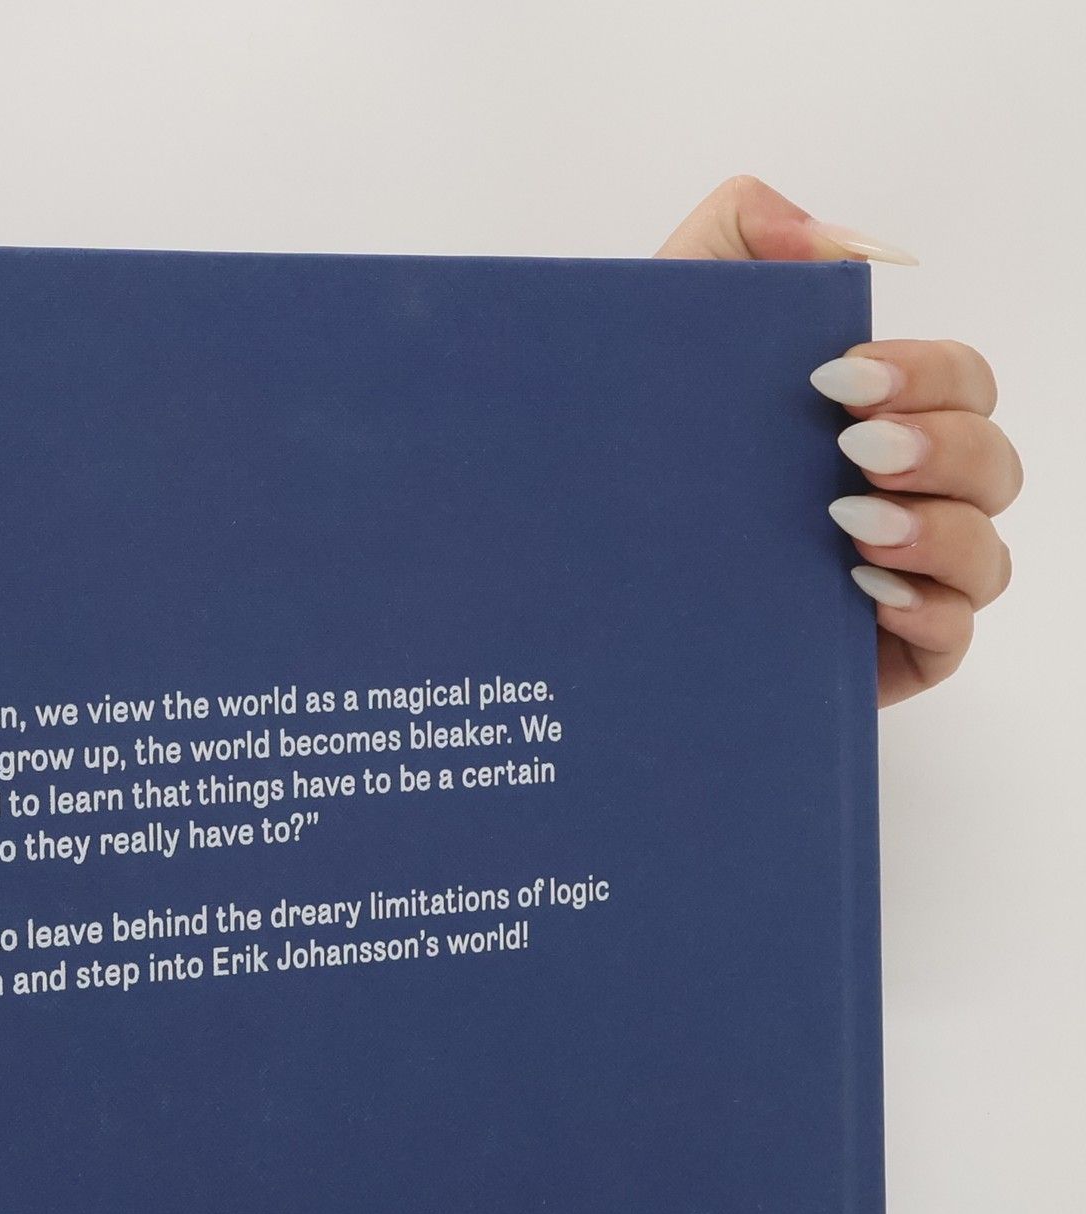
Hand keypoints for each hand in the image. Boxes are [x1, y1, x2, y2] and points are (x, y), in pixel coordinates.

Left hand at [658, 176, 1020, 705]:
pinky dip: (930, 612)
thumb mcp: (661, 313)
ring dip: (939, 531)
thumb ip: (742, 232)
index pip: (958, 384)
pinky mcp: (868, 658)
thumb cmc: (615, 440)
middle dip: (943, 447)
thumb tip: (851, 246)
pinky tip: (864, 591)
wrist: (545, 557)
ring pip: (985, 555)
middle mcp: (893, 496)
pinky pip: (952, 639)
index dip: (928, 374)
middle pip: (991, 464)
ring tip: (850, 523)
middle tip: (852, 449)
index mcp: (865, 418)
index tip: (841, 379)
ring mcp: (887, 580)